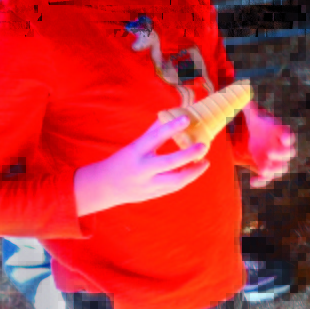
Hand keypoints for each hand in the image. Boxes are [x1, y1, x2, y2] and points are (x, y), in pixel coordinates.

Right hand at [74, 115, 208, 215]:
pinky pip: (174, 188)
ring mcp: (148, 185)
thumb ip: (153, 131)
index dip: (172, 127)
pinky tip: (194, 170)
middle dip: (189, 155)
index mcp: (136, 152)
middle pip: (169, 163)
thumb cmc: (123, 161)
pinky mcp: (153, 195)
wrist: (104, 187)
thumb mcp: (134, 145)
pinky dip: (186, 179)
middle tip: (203, 146)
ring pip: (175, 181)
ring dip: (193, 171)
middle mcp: (142, 169)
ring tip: (205, 161)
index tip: (187, 119)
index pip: (155, 137)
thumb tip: (170, 113)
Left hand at [243, 103, 295, 187]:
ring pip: (282, 167)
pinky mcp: (266, 168)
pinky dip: (262, 181)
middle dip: (281, 154)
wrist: (256, 137)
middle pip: (289, 153)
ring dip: (275, 169)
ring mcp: (275, 159)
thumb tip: (242, 93)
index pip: (288, 134)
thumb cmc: (258, 124)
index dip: (287, 137)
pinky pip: (268, 177)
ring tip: (264, 170)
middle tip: (270, 153)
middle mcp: (281, 147)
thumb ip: (250, 108)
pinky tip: (252, 182)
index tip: (284, 139)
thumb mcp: (253, 115)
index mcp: (279, 132)